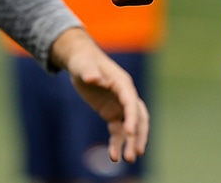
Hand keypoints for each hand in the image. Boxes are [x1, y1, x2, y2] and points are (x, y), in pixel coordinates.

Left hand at [49, 28, 149, 163]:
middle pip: (139, 117)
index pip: (131, 102)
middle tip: (136, 152)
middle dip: (139, 134)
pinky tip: (114, 156)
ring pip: (131, 126)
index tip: (129, 133)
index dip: (132, 117)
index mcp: (123, 83)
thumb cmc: (83, 62)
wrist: (81, 63)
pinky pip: (118, 131)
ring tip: (129, 159)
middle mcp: (126, 96)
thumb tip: (93, 78)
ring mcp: (120, 106)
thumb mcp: (83, 65)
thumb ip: (89, 71)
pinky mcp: (113, 114)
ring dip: (132, 142)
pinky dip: (117, 143)